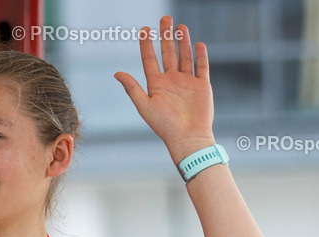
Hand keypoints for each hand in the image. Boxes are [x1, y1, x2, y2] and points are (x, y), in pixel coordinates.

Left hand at [114, 16, 215, 162]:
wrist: (187, 137)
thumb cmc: (164, 125)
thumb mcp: (144, 105)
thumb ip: (132, 88)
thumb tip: (117, 73)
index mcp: (156, 85)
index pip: (149, 59)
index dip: (146, 44)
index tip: (144, 29)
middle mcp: (171, 81)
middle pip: (167, 53)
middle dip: (166, 36)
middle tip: (165, 18)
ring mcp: (187, 82)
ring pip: (184, 57)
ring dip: (182, 42)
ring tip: (180, 26)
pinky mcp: (202, 86)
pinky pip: (201, 67)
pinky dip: (200, 55)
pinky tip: (198, 44)